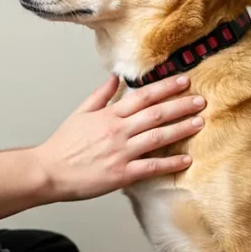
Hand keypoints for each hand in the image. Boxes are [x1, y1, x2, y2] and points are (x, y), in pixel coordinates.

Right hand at [33, 74, 205, 201]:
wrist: (48, 171)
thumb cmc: (63, 145)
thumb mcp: (80, 113)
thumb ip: (100, 95)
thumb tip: (114, 77)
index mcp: (109, 115)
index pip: (143, 96)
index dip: (166, 88)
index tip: (183, 82)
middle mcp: (118, 131)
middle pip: (156, 114)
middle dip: (181, 106)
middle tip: (201, 101)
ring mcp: (121, 153)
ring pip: (158, 137)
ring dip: (181, 129)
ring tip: (199, 123)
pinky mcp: (122, 174)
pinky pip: (151, 167)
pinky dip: (170, 163)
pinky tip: (186, 160)